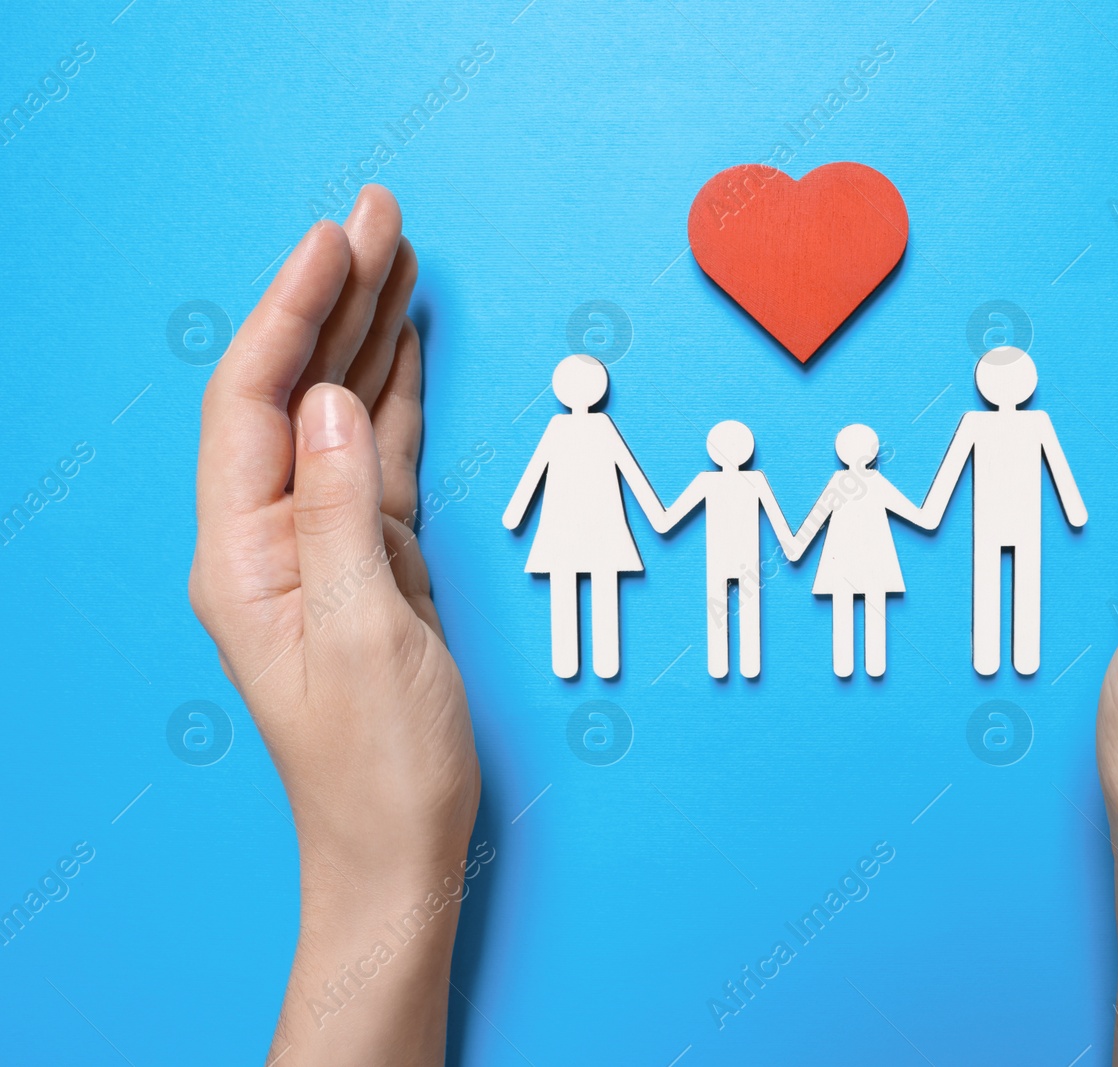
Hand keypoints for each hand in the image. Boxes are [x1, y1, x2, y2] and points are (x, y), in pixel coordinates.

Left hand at [190, 186, 478, 1065]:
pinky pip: (381, 456)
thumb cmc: (378, 764)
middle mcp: (270, 537)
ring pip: (342, 412)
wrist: (399, 848)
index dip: (293, 310)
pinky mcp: (370, 560)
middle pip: (294, 388)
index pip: (253, 401)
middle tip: (381, 213)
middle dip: (335, 297)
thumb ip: (345, 510)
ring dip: (369, 333)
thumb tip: (334, 400)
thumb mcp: (366, 634)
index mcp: (243, 554)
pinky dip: (399, 395)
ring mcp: (320, 544)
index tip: (339, 239)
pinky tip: (410, 347)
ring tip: (402, 255)